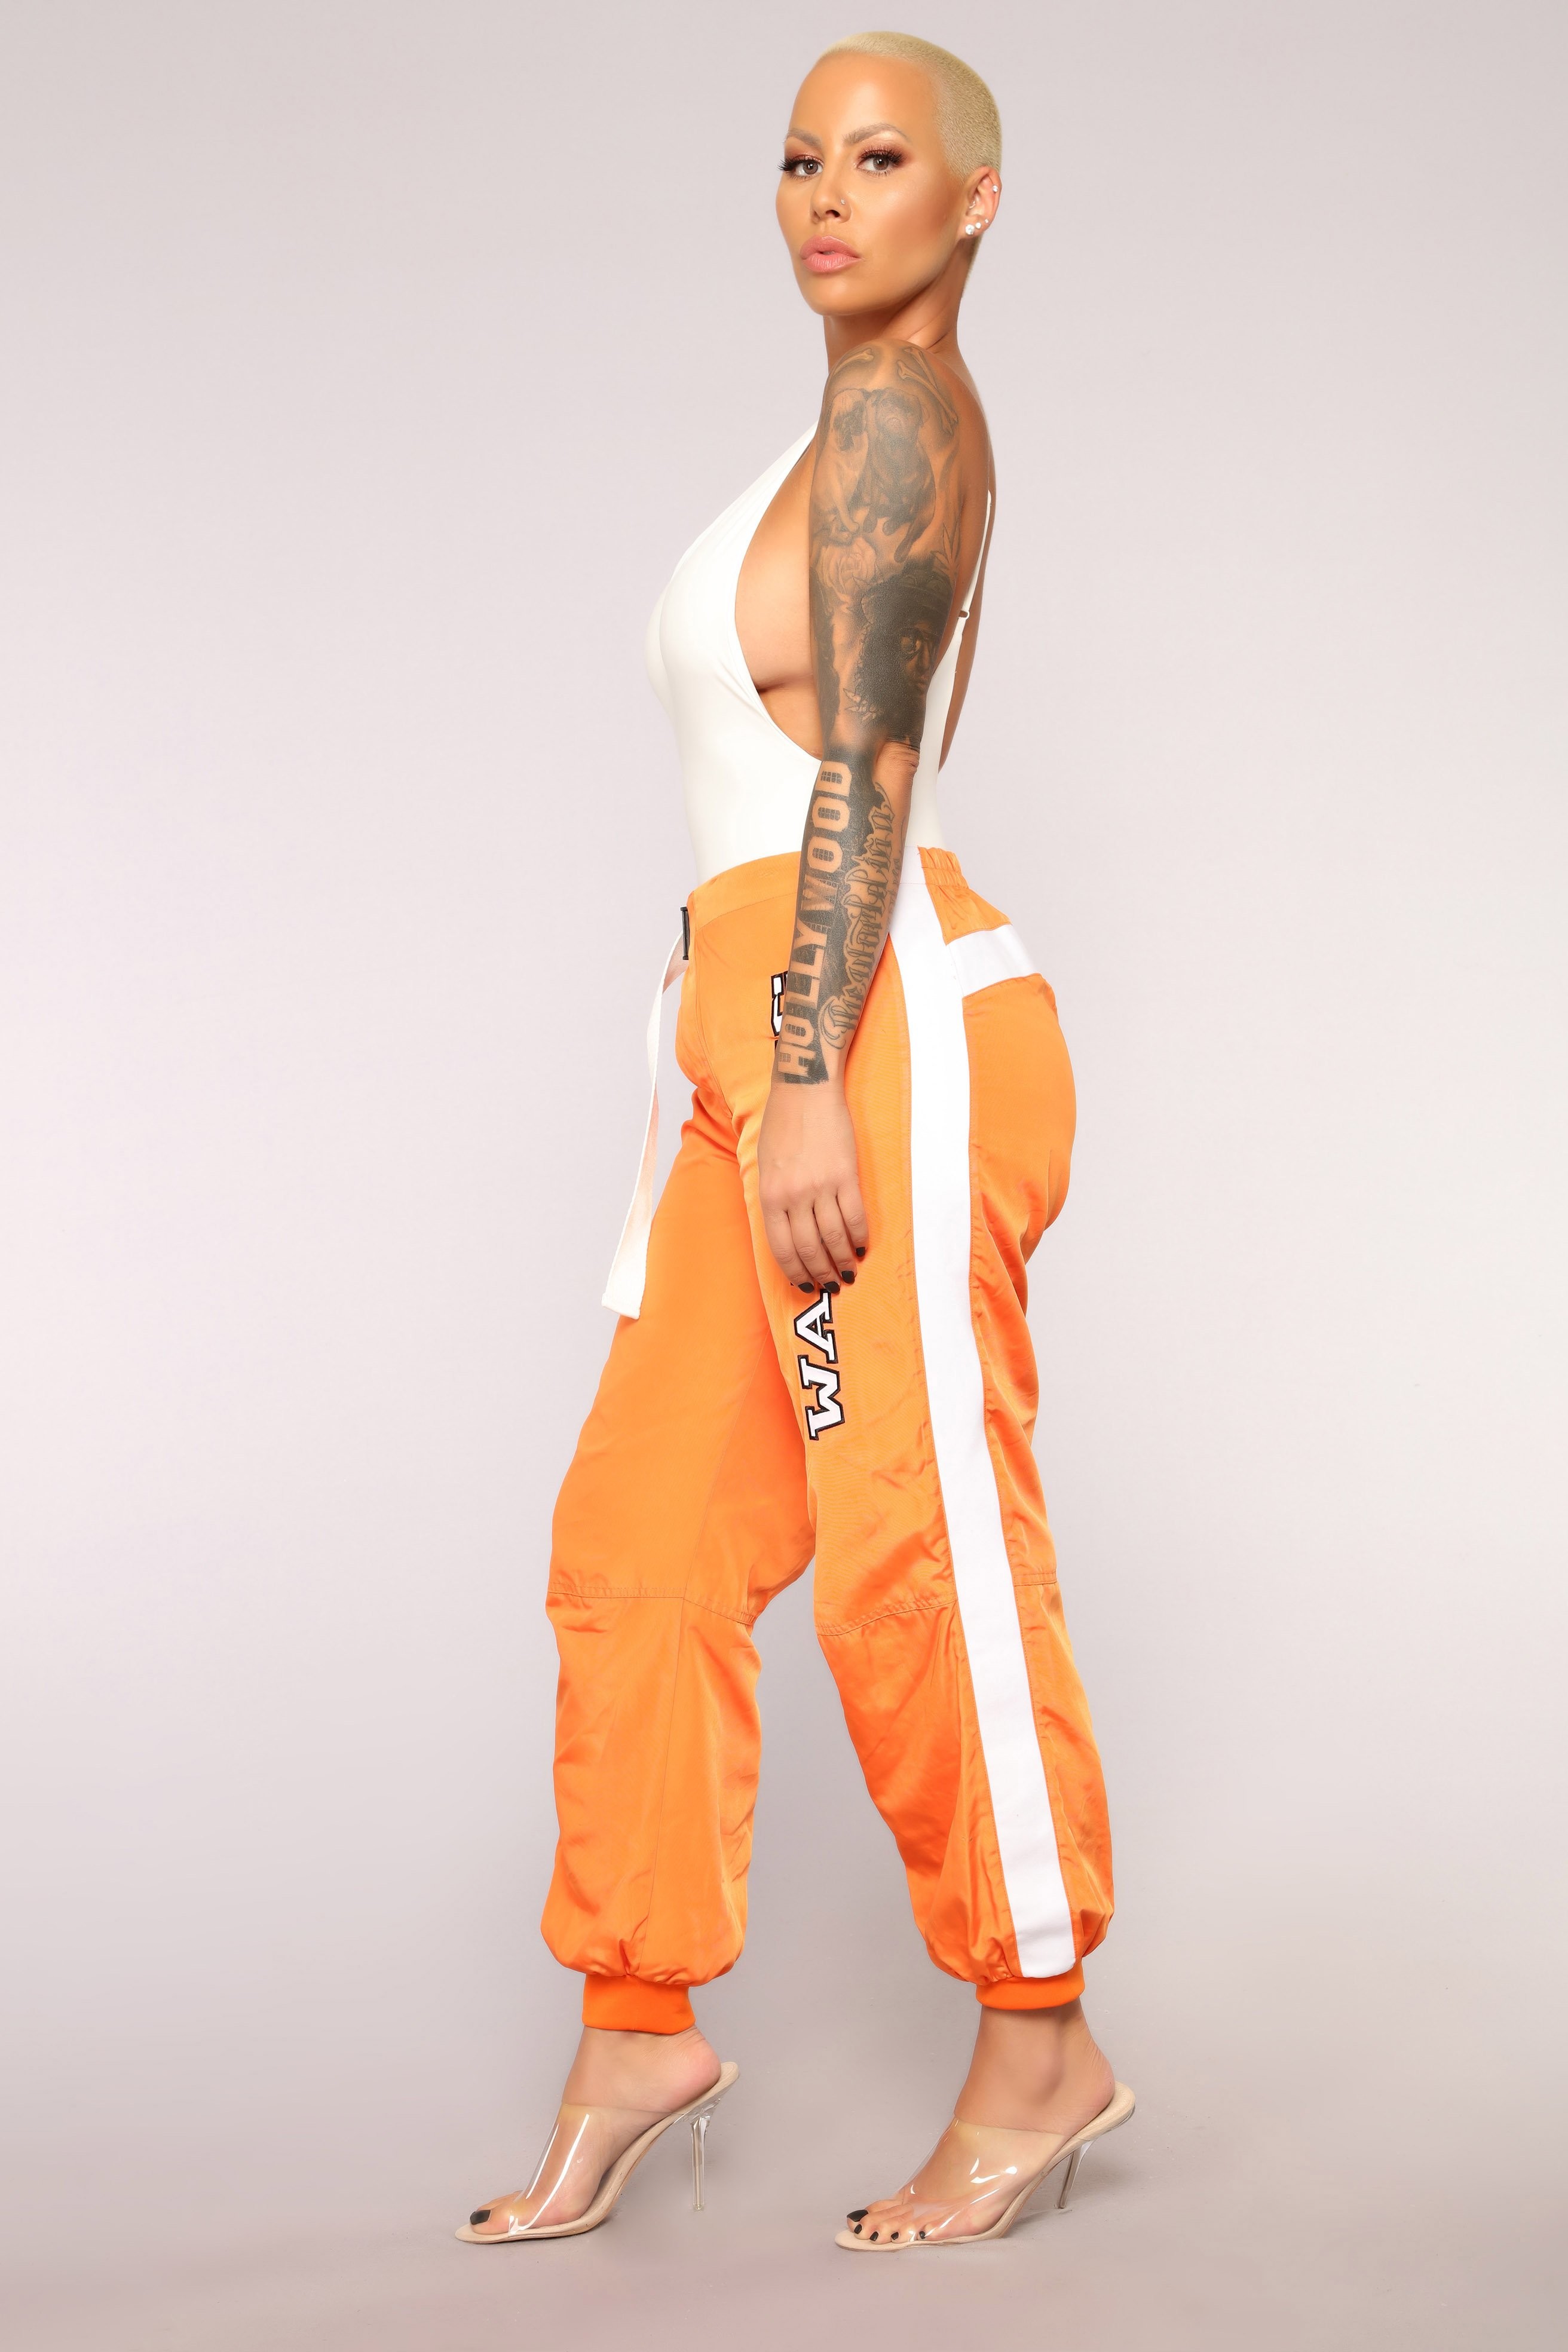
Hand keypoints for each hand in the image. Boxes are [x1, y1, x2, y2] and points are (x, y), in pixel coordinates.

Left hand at [757, 1073, 868, 1290]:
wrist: (805, 1089)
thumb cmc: (782, 1124)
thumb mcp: (764, 1165)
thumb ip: (775, 1199)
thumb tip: (788, 1233)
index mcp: (770, 1195)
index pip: (782, 1248)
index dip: (795, 1273)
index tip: (804, 1285)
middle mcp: (794, 1196)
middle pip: (809, 1249)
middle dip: (820, 1273)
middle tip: (830, 1285)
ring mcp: (821, 1187)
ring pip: (834, 1238)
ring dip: (843, 1261)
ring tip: (849, 1273)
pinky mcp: (847, 1175)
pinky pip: (855, 1216)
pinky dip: (860, 1237)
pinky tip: (862, 1247)